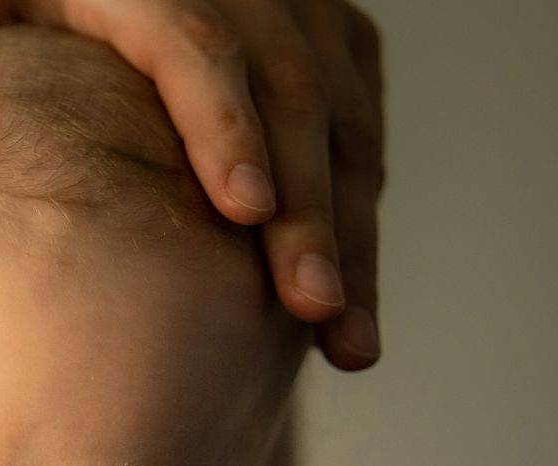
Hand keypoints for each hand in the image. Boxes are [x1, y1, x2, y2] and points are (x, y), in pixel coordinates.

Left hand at [0, 0, 384, 369]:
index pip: (198, 42)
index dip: (226, 124)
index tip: (243, 212)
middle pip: (291, 90)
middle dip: (311, 205)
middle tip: (307, 309)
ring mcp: (295, 10)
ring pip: (342, 119)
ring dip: (350, 232)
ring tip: (343, 340)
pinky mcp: (327, 41)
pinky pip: (359, 128)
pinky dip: (358, 218)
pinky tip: (347, 309)